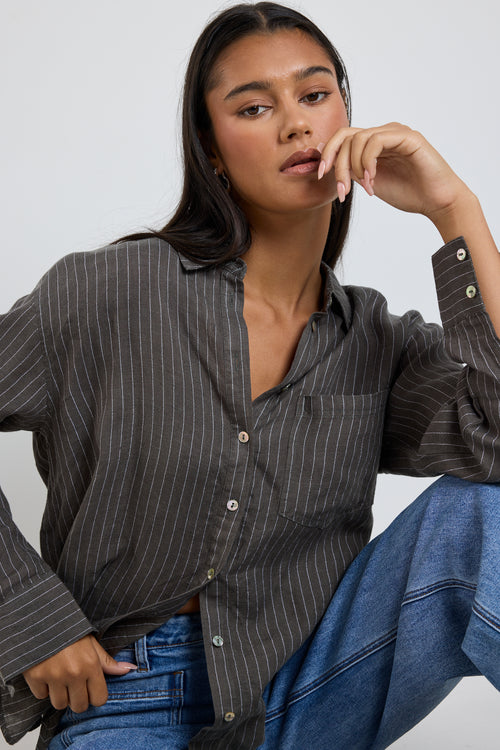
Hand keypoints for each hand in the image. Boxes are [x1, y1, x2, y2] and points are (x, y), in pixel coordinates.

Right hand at [23, 635, 136, 712]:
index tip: (90, 688)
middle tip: (74, 684)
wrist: (43, 619)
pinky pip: (41, 696)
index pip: (99, 699)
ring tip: (60, 678)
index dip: (95, 695)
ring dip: (60, 695)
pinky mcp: (35, 677)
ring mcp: (54, 676)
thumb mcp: (92, 644)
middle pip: (80, 706)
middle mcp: (74, 673)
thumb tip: (129, 670)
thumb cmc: (69, 631)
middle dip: (78, 698)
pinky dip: (43, 688)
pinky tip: (46, 673)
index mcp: (91, 665)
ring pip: (60, 704)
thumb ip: (107, 662)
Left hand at [319, 122, 470, 221]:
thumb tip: (327, 160)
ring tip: (365, 188)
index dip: (328, 154)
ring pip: (358, 138)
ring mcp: (396, 133)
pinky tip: (372, 179)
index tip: (321, 176)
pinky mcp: (408, 137)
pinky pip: (376, 141)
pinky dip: (367, 162)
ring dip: (354, 167)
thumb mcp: (369, 182)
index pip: (343, 138)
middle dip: (337, 164)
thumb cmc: (408, 193)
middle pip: (346, 137)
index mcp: (374, 144)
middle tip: (342, 190)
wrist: (436, 202)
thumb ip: (352, 169)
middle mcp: (384, 134)